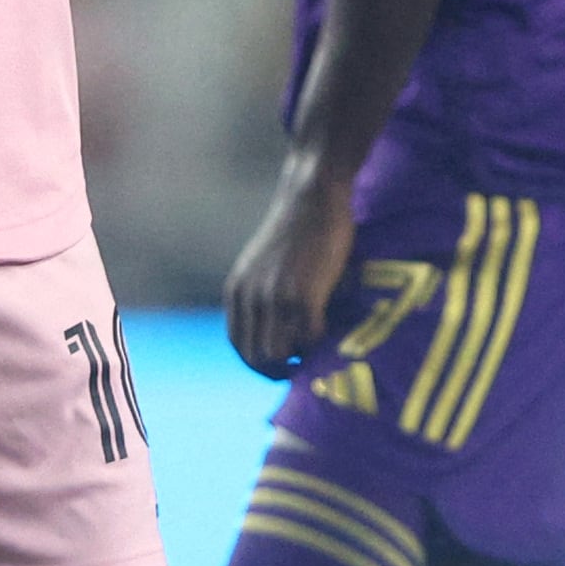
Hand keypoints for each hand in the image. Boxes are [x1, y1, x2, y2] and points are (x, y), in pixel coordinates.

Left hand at [223, 167, 357, 379]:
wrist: (312, 196)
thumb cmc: (295, 227)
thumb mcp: (261, 263)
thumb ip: (259, 292)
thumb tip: (272, 326)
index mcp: (237, 291)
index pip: (238, 345)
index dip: (258, 363)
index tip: (280, 364)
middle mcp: (251, 298)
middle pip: (257, 358)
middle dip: (279, 369)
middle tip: (302, 364)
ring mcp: (276, 298)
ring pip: (280, 354)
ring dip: (299, 359)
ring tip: (315, 349)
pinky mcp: (304, 295)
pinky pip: (309, 338)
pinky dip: (319, 342)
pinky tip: (327, 326)